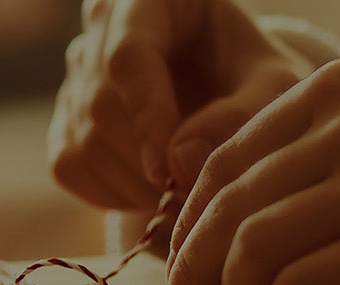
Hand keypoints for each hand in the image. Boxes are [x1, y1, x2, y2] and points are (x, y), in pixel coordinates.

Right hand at [48, 0, 311, 210]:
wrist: (230, 87)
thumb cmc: (255, 75)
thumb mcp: (273, 85)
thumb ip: (241, 114)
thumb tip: (181, 161)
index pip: (129, 56)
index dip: (147, 117)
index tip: (170, 172)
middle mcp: (100, 30)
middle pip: (100, 106)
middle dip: (145, 163)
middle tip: (192, 196)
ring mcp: (77, 76)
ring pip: (82, 141)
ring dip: (132, 186)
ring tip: (183, 198)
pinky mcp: (66, 120)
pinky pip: (69, 166)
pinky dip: (110, 195)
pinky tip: (151, 196)